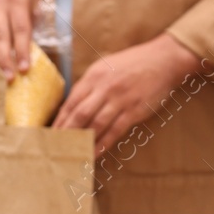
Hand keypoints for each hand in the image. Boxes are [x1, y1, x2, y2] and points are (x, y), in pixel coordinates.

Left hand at [52, 33, 202, 154]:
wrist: (163, 60)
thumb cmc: (133, 63)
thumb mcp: (106, 66)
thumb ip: (90, 85)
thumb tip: (73, 106)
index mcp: (94, 76)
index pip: (71, 101)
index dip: (60, 120)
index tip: (50, 134)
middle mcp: (105, 87)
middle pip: (80, 114)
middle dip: (66, 133)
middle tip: (55, 148)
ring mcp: (120, 99)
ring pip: (96, 124)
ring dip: (83, 141)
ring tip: (72, 153)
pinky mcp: (134, 110)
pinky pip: (115, 130)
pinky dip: (103, 143)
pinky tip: (94, 152)